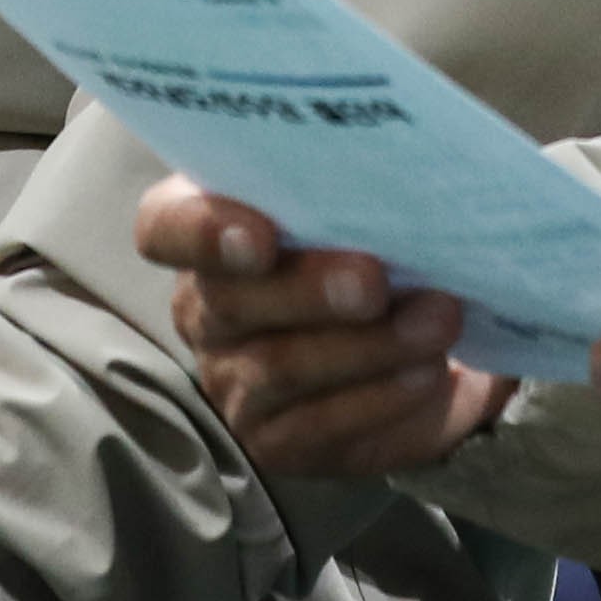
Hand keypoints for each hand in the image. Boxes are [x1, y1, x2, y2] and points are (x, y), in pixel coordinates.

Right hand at [139, 175, 513, 475]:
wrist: (418, 344)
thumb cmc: (378, 247)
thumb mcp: (365, 207)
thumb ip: (365, 186)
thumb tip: (422, 162)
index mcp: (210, 225)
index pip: (165, 226)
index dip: (200, 231)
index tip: (260, 236)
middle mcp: (205, 305)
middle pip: (230, 299)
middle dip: (309, 289)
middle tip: (374, 281)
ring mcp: (231, 378)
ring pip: (278, 366)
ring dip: (366, 345)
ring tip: (436, 321)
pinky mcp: (274, 439)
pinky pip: (318, 425)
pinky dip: (380, 397)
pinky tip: (425, 373)